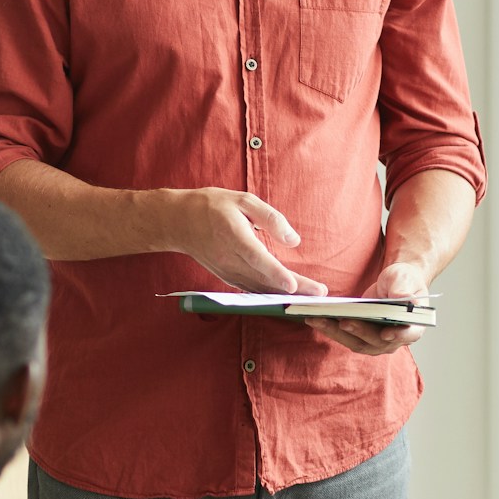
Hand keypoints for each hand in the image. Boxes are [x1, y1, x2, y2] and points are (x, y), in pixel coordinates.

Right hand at [162, 188, 328, 295]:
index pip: (257, 258)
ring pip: (259, 289)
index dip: (276, 273)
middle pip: (264, 279)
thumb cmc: (212, 206)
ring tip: (311, 298)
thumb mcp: (242, 200)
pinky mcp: (227, 278)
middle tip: (320, 294)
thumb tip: (293, 239)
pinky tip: (289, 298)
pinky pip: (251, 290)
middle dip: (294, 289)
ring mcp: (227, 271)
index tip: (293, 284)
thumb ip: (270, 218)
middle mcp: (229, 258)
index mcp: (233, 235)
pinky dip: (271, 296)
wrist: (179, 222)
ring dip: (286, 296)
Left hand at [304, 259, 429, 356]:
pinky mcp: (360, 337)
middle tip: (342, 321)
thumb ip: (403, 288)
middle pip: (375, 341)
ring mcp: (375, 341)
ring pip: (356, 342)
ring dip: (336, 332)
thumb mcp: (405, 278)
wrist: (394, 283)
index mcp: (413, 325)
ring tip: (317, 319)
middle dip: (358, 331)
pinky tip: (315, 318)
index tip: (385, 334)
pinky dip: (330, 328)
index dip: (398, 335)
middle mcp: (394, 339)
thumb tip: (402, 298)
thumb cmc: (404, 280)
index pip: (407, 334)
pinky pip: (344, 336)